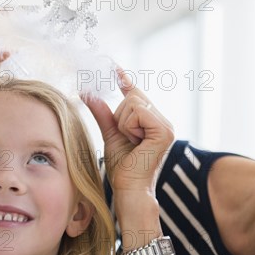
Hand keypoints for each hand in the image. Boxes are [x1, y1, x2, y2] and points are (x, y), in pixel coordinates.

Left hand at [84, 70, 173, 195]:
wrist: (129, 188)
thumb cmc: (122, 167)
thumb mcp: (110, 134)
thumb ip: (102, 113)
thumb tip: (87, 93)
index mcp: (153, 122)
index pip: (137, 95)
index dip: (124, 80)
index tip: (113, 66)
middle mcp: (163, 121)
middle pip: (133, 98)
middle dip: (121, 117)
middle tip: (127, 139)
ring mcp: (166, 125)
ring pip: (133, 103)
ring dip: (124, 123)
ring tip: (132, 143)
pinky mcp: (164, 130)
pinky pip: (138, 112)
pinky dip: (129, 126)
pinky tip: (136, 142)